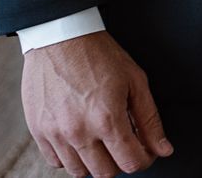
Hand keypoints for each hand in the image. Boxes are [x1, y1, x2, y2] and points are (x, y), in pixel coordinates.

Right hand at [21, 31, 171, 176]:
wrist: (60, 38)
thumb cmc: (98, 55)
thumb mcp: (135, 81)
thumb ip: (150, 120)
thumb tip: (163, 149)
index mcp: (107, 119)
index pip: (130, 163)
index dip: (145, 160)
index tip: (146, 151)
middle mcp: (79, 131)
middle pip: (105, 173)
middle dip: (121, 162)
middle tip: (125, 144)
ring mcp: (55, 134)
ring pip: (79, 173)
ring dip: (95, 163)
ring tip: (102, 141)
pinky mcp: (38, 131)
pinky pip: (56, 162)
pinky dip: (71, 157)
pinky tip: (81, 139)